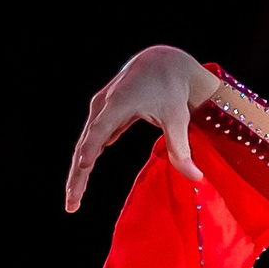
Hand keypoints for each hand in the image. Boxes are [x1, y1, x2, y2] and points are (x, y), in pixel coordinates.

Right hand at [64, 46, 222, 212]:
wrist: (162, 63)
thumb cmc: (171, 89)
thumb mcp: (178, 118)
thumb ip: (182, 149)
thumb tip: (196, 179)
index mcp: (118, 104)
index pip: (101, 129)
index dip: (91, 147)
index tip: (83, 164)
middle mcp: (102, 106)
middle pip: (85, 145)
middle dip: (78, 176)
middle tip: (72, 204)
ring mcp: (100, 111)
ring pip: (86, 145)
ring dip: (79, 173)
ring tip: (74, 199)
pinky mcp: (104, 115)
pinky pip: (92, 142)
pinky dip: (87, 161)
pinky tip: (83, 179)